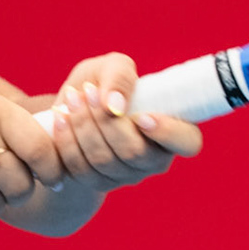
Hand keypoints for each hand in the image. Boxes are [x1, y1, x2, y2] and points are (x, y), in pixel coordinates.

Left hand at [48, 53, 201, 192]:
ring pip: (104, 161)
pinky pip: (81, 169)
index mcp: (172, 129)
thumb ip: (119, 76)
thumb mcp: (112, 66)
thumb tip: (115, 105)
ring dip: (83, 126)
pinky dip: (67, 140)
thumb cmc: (103, 83)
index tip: (143, 116)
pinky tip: (61, 117)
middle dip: (106, 121)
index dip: (169, 134)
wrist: (72, 106)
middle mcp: (153, 158)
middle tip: (88, 91)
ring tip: (73, 98)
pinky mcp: (98, 183)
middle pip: (134, 153)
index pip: (188, 143)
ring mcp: (126, 175)